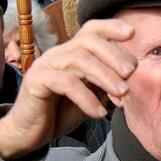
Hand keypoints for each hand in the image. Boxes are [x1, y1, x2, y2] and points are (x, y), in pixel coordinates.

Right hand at [0, 19, 136, 159]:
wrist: (28, 133)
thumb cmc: (59, 111)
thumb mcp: (89, 93)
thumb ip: (105, 79)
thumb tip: (131, 68)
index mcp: (71, 52)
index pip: (90, 30)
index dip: (110, 27)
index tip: (132, 33)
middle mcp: (58, 54)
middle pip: (87, 40)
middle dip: (113, 54)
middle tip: (130, 73)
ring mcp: (45, 65)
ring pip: (78, 59)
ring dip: (105, 75)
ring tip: (122, 93)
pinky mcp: (36, 81)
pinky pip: (65, 83)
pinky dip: (86, 97)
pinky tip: (99, 113)